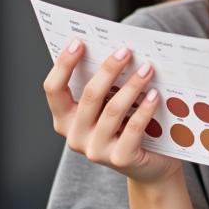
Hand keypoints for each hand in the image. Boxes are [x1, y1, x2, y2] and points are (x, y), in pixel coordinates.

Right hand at [42, 40, 181, 183]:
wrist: (148, 167)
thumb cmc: (127, 128)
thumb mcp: (109, 106)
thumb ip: (105, 87)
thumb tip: (116, 51)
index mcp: (65, 119)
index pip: (53, 89)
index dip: (63, 64)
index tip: (78, 41)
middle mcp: (75, 136)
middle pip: (89, 95)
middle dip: (108, 69)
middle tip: (126, 51)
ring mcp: (95, 150)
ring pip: (112, 110)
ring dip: (132, 85)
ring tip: (148, 69)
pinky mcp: (119, 159)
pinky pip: (133, 129)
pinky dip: (144, 109)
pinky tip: (154, 94)